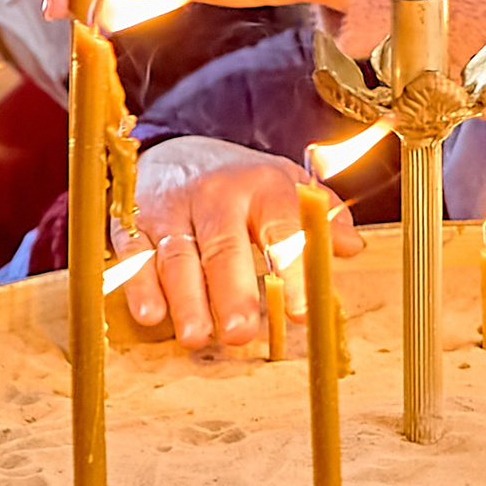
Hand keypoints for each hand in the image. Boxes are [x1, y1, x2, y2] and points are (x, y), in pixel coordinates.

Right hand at [120, 136, 362, 347]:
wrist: (178, 148)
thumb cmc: (243, 182)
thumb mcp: (288, 187)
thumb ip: (319, 217)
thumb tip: (351, 246)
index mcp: (263, 188)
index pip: (281, 229)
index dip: (292, 270)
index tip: (302, 313)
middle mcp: (216, 197)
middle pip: (223, 247)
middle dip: (231, 292)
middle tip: (240, 333)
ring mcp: (172, 210)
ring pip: (178, 257)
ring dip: (186, 300)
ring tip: (197, 338)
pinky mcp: (133, 223)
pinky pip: (135, 255)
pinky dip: (138, 285)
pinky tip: (150, 315)